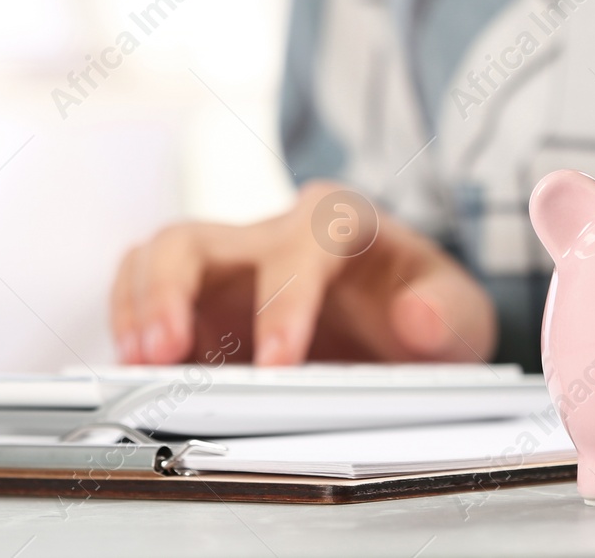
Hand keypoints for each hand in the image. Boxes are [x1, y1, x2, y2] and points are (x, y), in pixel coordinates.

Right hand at [110, 180, 496, 364]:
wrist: (411, 316)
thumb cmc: (426, 306)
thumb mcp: (462, 316)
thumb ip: (449, 315)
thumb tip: (418, 317)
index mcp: (339, 224)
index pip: (301, 247)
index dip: (284, 303)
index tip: (278, 365)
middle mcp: (275, 235)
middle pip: (198, 238)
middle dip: (170, 292)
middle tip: (163, 353)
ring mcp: (231, 267)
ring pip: (158, 259)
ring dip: (138, 308)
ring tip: (136, 364)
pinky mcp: (204, 303)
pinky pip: (145, 295)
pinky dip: (132, 327)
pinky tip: (134, 370)